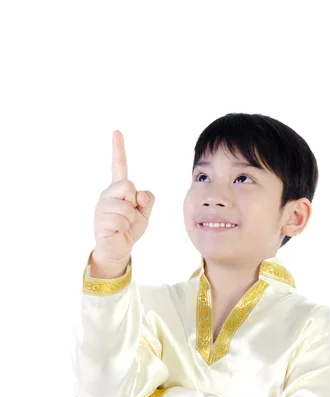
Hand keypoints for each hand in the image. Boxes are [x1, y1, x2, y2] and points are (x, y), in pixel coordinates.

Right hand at [92, 130, 155, 268]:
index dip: (118, 149)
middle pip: (128, 185)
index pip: (119, 166)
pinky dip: (125, 227)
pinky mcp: (100, 219)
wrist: (118, 249)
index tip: (116, 132)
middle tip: (129, 215)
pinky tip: (117, 231)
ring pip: (126, 205)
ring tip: (123, 225)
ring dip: (131, 218)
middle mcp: (107, 193)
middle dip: (134, 202)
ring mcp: (102, 206)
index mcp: (118, 189)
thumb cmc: (129, 229)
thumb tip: (139, 193)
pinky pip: (122, 218)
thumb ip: (147, 200)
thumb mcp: (144, 213)